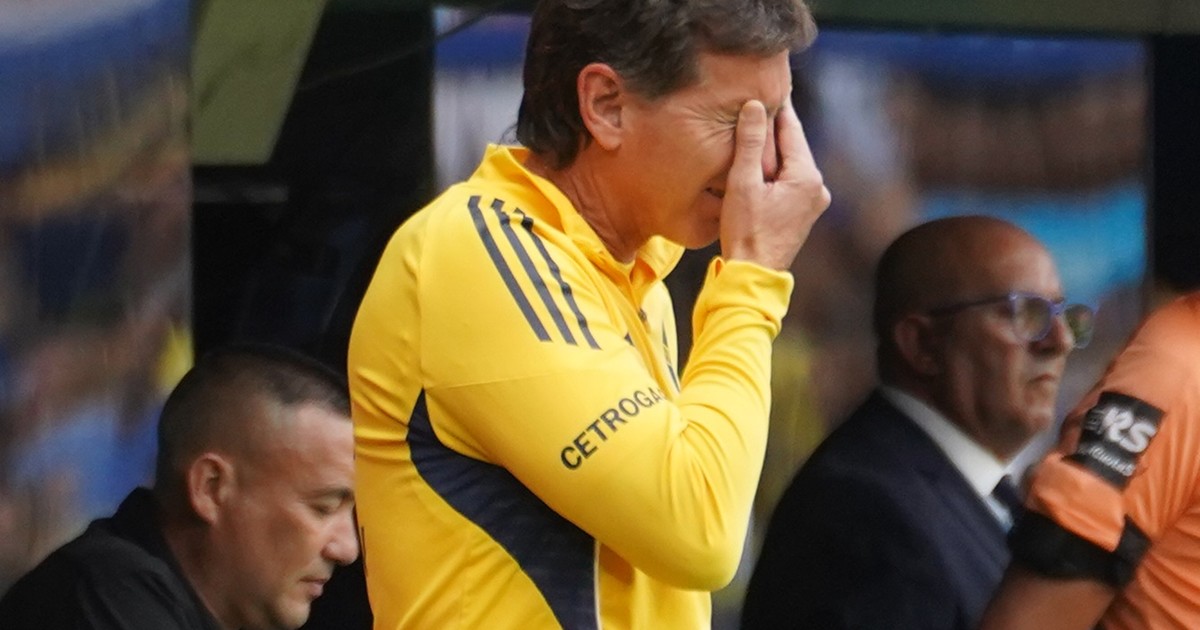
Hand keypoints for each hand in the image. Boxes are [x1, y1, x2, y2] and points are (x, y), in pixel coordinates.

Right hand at [720, 99, 830, 269]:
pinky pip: (791, 180)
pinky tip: (758, 165)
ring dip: (773, 151)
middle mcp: (817, 187)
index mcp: (807, 176)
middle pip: (793, 146)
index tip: (770, 85)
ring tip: (753, 130)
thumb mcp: (743, 182)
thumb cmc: (746, 231)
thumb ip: (750, 142)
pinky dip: (776, 170)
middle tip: (758, 102)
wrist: (753, 273)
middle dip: (774, 129)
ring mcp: (814, 201)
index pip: (791, 130)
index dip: (778, 107)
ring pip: (792, 163)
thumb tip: (755, 106)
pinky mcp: (804, 212)